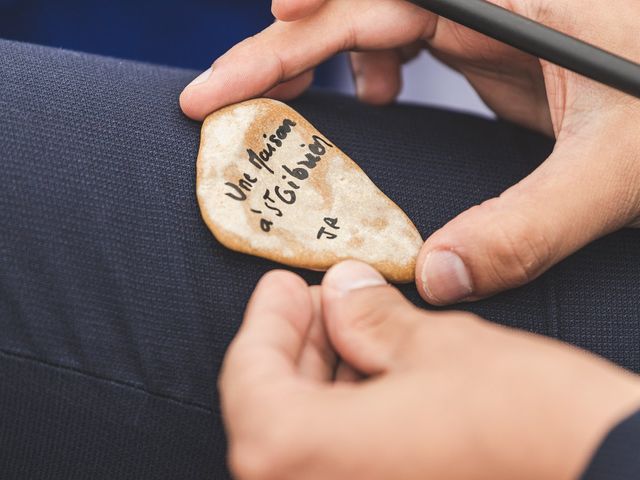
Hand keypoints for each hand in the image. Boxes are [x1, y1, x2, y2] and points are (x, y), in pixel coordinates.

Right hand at [181, 0, 639, 304]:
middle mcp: (490, 4)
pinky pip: (406, 44)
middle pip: (362, 8)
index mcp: (514, 0)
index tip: (271, 15)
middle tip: (220, 97)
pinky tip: (374, 95)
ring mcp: (488, 24)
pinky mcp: (492, 50)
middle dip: (284, 49)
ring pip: (375, 24)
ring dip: (319, 58)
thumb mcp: (615, 168)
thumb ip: (528, 225)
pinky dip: (371, 67)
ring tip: (284, 102)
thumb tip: (435, 280)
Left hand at [219, 261, 639, 479]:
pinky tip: (379, 376)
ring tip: (355, 327)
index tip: (283, 284)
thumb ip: (371, 317)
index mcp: (304, 458)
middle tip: (324, 299)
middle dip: (298, 347)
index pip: (247, 380)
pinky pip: (344, 463)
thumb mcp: (440, 347)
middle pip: (272, 414)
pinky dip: (349, 419)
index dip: (265, 321)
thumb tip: (342, 290)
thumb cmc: (529, 424)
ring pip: (306, 442)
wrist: (610, 479)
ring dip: (324, 380)